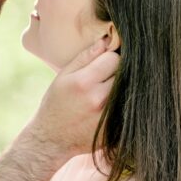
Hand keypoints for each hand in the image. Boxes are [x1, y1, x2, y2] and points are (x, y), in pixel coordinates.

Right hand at [29, 37, 119, 158]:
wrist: (51, 140)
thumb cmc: (56, 104)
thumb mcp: (63, 76)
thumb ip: (85, 57)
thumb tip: (107, 40)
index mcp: (84, 83)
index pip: (114, 58)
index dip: (110, 58)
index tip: (105, 63)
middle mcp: (98, 100)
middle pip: (125, 74)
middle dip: (118, 73)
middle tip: (108, 78)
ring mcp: (108, 117)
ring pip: (128, 91)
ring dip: (122, 88)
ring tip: (108, 91)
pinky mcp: (115, 130)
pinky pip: (128, 109)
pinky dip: (123, 105)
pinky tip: (109, 108)